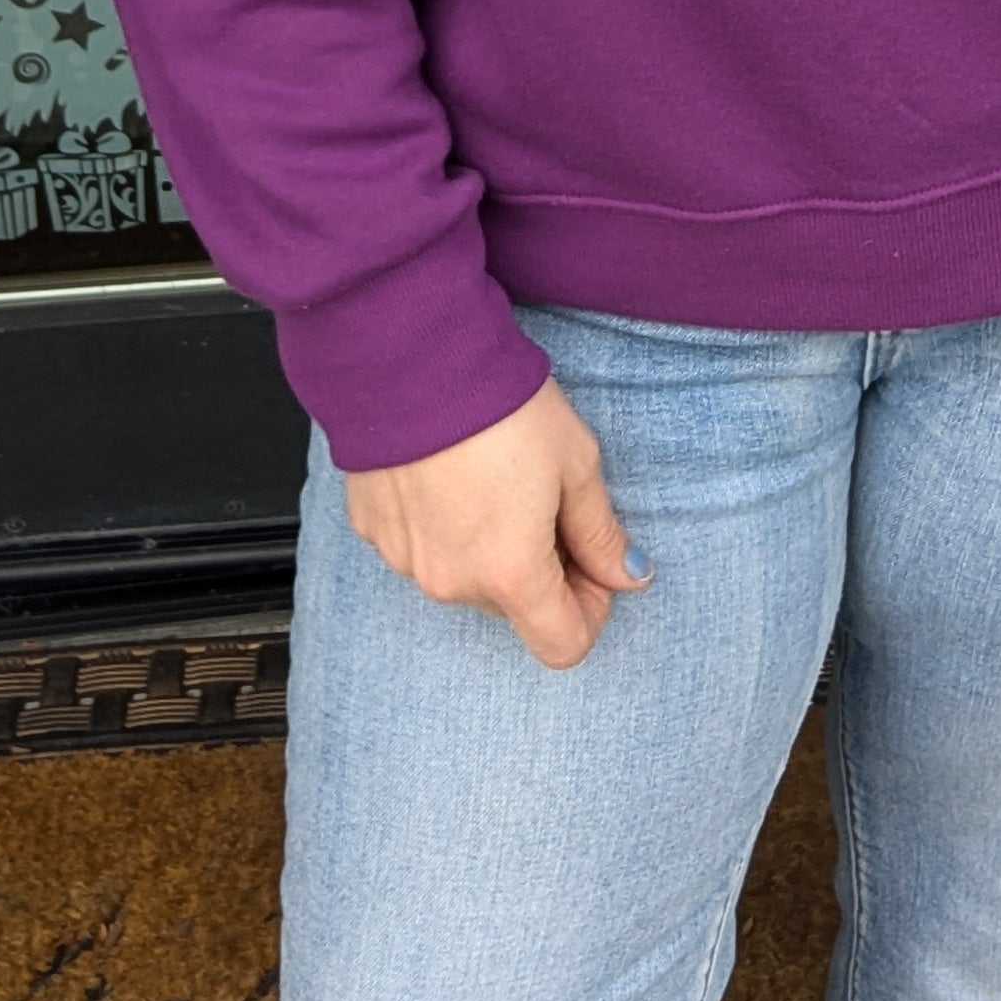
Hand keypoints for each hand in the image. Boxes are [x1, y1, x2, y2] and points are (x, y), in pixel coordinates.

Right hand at [342, 376, 650, 669]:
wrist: (408, 355)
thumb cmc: (500, 404)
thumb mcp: (575, 462)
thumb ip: (601, 532)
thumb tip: (627, 575)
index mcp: (512, 574)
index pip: (562, 645)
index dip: (590, 610)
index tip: (591, 563)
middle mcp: (453, 582)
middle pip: (512, 607)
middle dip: (538, 570)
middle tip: (546, 502)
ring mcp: (405, 560)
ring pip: (464, 577)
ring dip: (486, 548)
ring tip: (492, 477)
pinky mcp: (372, 530)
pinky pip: (419, 547)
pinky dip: (440, 526)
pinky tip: (447, 473)